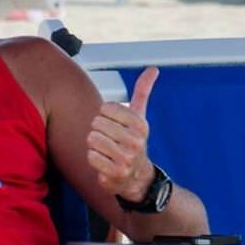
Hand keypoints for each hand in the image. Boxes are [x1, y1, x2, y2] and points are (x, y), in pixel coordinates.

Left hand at [89, 66, 156, 200]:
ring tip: (107, 151)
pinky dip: (94, 159)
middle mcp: (136, 141)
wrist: (137, 176)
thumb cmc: (133, 141)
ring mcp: (126, 158)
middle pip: (96, 123)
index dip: (105, 116)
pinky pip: (91, 157)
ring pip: (92, 139)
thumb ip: (143, 91)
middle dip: (99, 131)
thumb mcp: (140, 116)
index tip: (115, 126)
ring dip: (95, 146)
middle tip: (111, 140)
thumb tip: (153, 68)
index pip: (105, 108)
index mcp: (140, 124)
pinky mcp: (115, 173)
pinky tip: (105, 162)